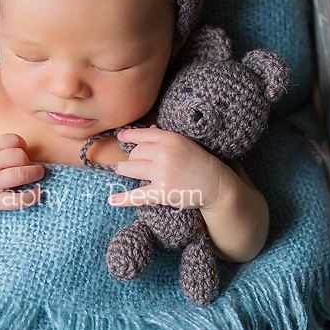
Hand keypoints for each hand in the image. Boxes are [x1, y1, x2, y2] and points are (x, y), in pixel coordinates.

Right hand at [0, 133, 44, 215]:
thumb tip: (27, 151)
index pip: (13, 139)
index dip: (22, 145)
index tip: (23, 153)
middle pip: (20, 155)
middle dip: (29, 161)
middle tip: (30, 167)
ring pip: (22, 174)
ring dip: (35, 173)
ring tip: (39, 175)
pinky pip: (19, 199)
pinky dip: (33, 196)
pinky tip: (38, 192)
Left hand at [107, 126, 230, 210]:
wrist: (217, 185)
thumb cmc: (201, 162)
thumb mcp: (185, 143)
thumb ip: (165, 137)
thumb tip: (147, 130)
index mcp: (170, 138)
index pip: (142, 135)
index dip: (129, 136)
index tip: (120, 137)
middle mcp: (164, 153)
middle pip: (135, 153)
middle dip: (131, 158)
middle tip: (131, 162)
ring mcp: (162, 173)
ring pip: (131, 169)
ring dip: (124, 170)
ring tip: (121, 170)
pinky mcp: (161, 192)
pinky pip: (136, 195)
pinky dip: (122, 198)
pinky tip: (111, 200)